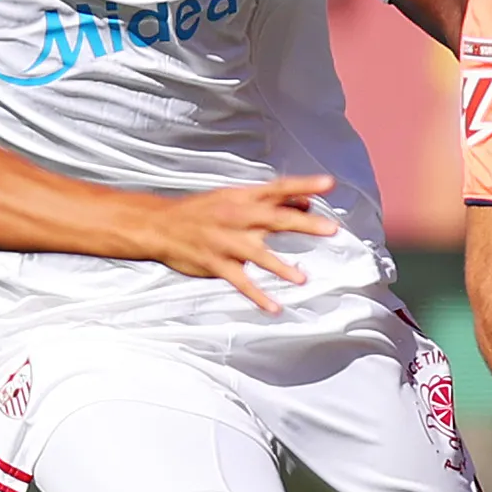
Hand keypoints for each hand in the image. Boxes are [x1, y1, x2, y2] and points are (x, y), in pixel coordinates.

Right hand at [140, 175, 340, 313]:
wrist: (160, 225)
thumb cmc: (202, 210)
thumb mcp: (235, 198)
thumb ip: (271, 202)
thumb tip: (306, 202)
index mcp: (244, 198)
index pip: (279, 188)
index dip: (304, 185)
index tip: (329, 183)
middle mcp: (238, 217)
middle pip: (276, 219)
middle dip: (304, 224)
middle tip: (332, 229)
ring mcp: (226, 242)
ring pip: (258, 254)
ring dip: (281, 267)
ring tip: (302, 279)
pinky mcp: (216, 264)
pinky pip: (240, 283)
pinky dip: (257, 296)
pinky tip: (274, 308)